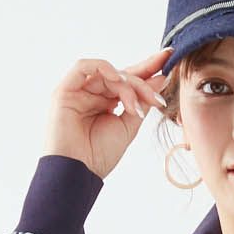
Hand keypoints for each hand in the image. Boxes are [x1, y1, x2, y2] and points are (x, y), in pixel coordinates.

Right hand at [44, 51, 170, 180]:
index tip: (168, 59)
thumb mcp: (128, 127)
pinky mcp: (65, 90)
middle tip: (160, 87)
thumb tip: (160, 78)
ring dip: (127, 85)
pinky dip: (104, 69)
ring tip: (135, 106)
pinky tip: (118, 81)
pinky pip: (84, 66)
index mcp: (106, 103)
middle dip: (143, 78)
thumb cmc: (98, 156)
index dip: (148, 70)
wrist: (77, 173)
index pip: (128, 81)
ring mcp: (78, 91)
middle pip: (121, 75)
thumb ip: (141, 102)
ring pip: (108, 73)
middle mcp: (92, 94)